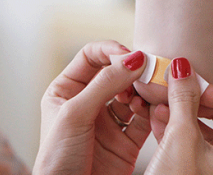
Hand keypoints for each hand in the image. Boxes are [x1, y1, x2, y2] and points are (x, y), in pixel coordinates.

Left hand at [33, 41, 151, 174]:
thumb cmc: (56, 160)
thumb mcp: (75, 114)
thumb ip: (105, 84)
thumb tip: (134, 58)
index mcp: (66, 91)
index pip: (91, 57)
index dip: (111, 52)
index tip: (130, 56)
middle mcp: (88, 103)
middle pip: (116, 74)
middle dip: (133, 71)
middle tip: (150, 70)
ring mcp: (108, 122)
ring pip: (134, 96)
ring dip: (144, 92)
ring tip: (152, 92)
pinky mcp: (126, 142)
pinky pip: (144, 120)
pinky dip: (153, 112)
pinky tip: (155, 110)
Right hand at [145, 57, 212, 174]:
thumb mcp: (180, 138)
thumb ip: (183, 99)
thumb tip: (182, 68)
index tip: (192, 86)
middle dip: (198, 104)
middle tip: (179, 92)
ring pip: (208, 134)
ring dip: (183, 116)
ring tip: (161, 105)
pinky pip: (197, 149)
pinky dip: (179, 134)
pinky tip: (159, 122)